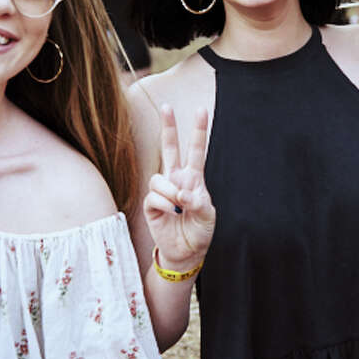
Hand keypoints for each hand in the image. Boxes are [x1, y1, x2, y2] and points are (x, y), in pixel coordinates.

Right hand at [143, 105, 214, 270]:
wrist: (186, 252)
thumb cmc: (199, 232)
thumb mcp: (207, 217)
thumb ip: (197, 203)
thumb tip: (181, 194)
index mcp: (194, 179)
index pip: (197, 150)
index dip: (199, 131)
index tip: (201, 110)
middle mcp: (177, 180)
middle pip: (170, 148)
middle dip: (168, 127)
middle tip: (166, 106)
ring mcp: (163, 191)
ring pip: (158, 178)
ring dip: (169, 191)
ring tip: (178, 207)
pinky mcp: (151, 205)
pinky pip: (153, 197)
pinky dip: (163, 204)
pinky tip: (169, 213)